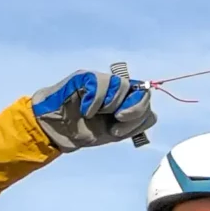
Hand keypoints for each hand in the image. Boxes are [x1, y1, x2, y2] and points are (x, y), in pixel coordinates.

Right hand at [31, 59, 156, 152]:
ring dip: (111, 106)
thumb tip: (152, 114)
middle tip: (115, 125)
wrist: (57, 130)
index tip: (120, 131)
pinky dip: (95, 102)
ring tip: (95, 115)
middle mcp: (116, 88)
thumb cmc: (84, 130)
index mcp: (125, 100)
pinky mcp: (86, 76)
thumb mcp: (115, 133)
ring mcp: (102, 81)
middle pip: (140, 90)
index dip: (139, 116)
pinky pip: (101, 83)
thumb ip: (135, 124)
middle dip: (132, 112)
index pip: (145, 99)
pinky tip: (85, 110)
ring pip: (123, 86)